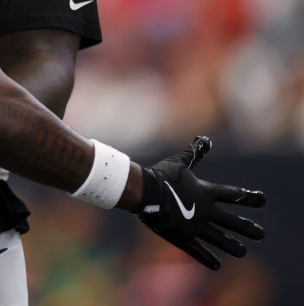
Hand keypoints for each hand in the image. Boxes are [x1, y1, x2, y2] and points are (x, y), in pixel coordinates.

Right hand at [138, 136, 265, 269]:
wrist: (142, 192)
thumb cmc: (160, 175)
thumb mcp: (179, 162)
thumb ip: (194, 153)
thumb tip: (205, 139)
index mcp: (206, 192)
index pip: (234, 194)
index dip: (250, 197)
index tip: (262, 200)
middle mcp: (206, 211)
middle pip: (234, 223)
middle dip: (248, 229)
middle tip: (261, 234)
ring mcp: (195, 227)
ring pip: (220, 240)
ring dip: (233, 246)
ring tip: (242, 251)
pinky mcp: (182, 238)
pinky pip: (198, 251)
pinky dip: (208, 259)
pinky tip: (217, 265)